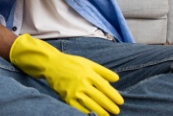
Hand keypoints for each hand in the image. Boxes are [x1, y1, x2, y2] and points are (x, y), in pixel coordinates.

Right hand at [9, 34, 123, 114]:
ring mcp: (74, 91)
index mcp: (89, 74)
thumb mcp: (88, 63)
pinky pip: (79, 108)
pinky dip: (87, 113)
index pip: (105, 87)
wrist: (52, 65)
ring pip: (91, 105)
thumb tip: (116, 79)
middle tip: (116, 111)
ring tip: (107, 115)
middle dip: (110, 106)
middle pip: (99, 98)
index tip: (120, 101)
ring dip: (101, 112)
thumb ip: (103, 71)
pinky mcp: (67, 98)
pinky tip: (93, 115)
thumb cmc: (72, 63)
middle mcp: (82, 83)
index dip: (114, 95)